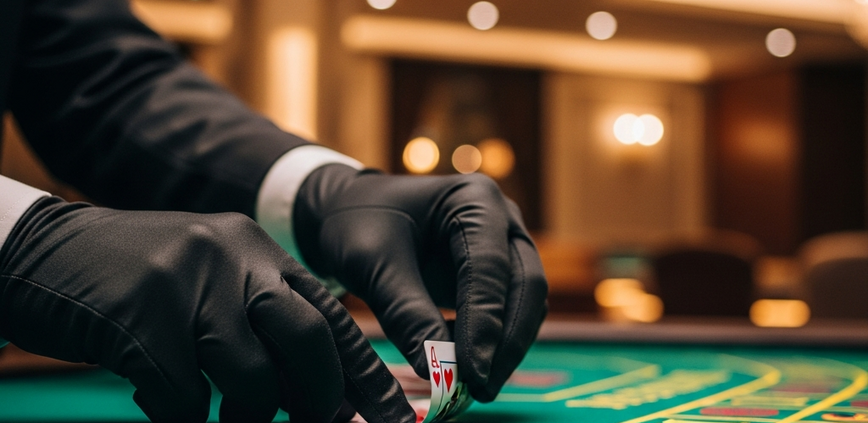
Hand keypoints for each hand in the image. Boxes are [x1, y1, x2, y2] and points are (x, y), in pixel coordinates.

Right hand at [0, 197, 413, 422]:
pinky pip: (185, 400)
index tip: (397, 418)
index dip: (365, 373)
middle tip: (312, 422)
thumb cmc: (138, 280)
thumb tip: (318, 396)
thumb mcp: (211, 282)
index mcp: (257, 249)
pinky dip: (178, 415)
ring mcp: (188, 285)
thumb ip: (261, 323)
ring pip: (253, 380)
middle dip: (319, 398)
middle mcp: (233, 257)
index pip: (330, 315)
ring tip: (220, 415)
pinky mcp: (142, 320)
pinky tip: (157, 397)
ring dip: (245, 417)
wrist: (45, 251)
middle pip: (309, 340)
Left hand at [294, 165, 547, 401]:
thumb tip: (438, 370)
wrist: (346, 214)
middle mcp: (502, 219)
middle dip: (507, 341)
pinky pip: (508, 312)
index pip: (490, 267)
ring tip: (474, 387)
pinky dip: (493, 343)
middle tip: (481, 388)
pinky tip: (465, 367)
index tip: (469, 371)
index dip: (484, 323)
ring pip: (525, 303)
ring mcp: (505, 246)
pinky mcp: (497, 274)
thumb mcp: (372, 263)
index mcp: (475, 200)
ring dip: (506, 348)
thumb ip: (406, 313)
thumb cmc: (358, 226)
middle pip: (525, 285)